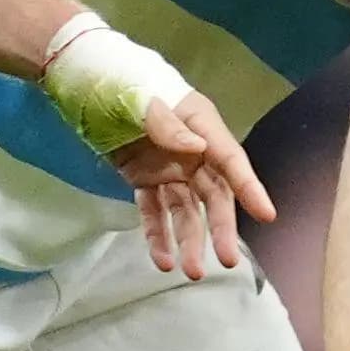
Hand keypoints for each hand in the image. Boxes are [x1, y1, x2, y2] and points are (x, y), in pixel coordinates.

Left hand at [112, 92, 279, 279]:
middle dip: (221, 228)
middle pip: (213, 194)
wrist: (82, 79)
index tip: (267, 215)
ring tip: (189, 272)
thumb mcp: (140, 98)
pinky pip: (154, 211)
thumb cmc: (118, 79)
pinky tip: (162, 260)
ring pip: (186, 210)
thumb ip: (166, 124)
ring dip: (189, 240)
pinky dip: (158, 236)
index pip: (230, 159)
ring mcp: (168, 167)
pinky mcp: (143, 178)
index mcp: (199, 124)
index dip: (249, 187)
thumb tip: (198, 148)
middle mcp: (191, 150)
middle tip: (228, 261)